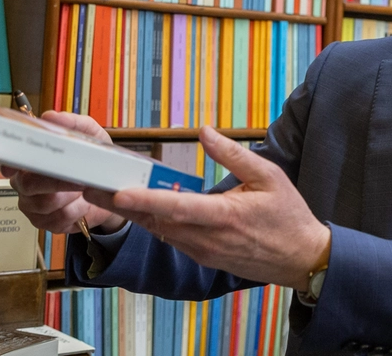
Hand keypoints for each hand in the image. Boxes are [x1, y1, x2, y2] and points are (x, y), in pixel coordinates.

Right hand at [2, 110, 123, 234]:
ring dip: (70, 196)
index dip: (7, 163)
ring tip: (85, 188)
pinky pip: (56, 220)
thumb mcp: (91, 137)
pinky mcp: (44, 223)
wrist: (110, 193)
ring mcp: (32, 204)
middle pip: (28, 184)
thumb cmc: (93, 161)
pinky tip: (83, 205)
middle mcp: (24, 182)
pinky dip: (75, 212)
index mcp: (29, 159)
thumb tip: (51, 116)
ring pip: (44, 203)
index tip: (14, 166)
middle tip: (80, 178)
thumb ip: (74, 124)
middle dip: (56, 181)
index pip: (7, 159)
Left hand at [85, 127, 330, 288]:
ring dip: (133, 214)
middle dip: (121, 205)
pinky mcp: (203, 258)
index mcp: (223, 216)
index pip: (175, 208)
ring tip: (104, 194)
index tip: (119, 191)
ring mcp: (203, 252)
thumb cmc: (288, 215)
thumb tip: (204, 132)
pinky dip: (153, 222)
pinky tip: (138, 208)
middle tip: (91, 186)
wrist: (301, 259)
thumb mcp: (268, 176)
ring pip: (159, 231)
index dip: (144, 200)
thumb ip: (233, 155)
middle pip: (155, 222)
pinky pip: (171, 238)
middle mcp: (207, 238)